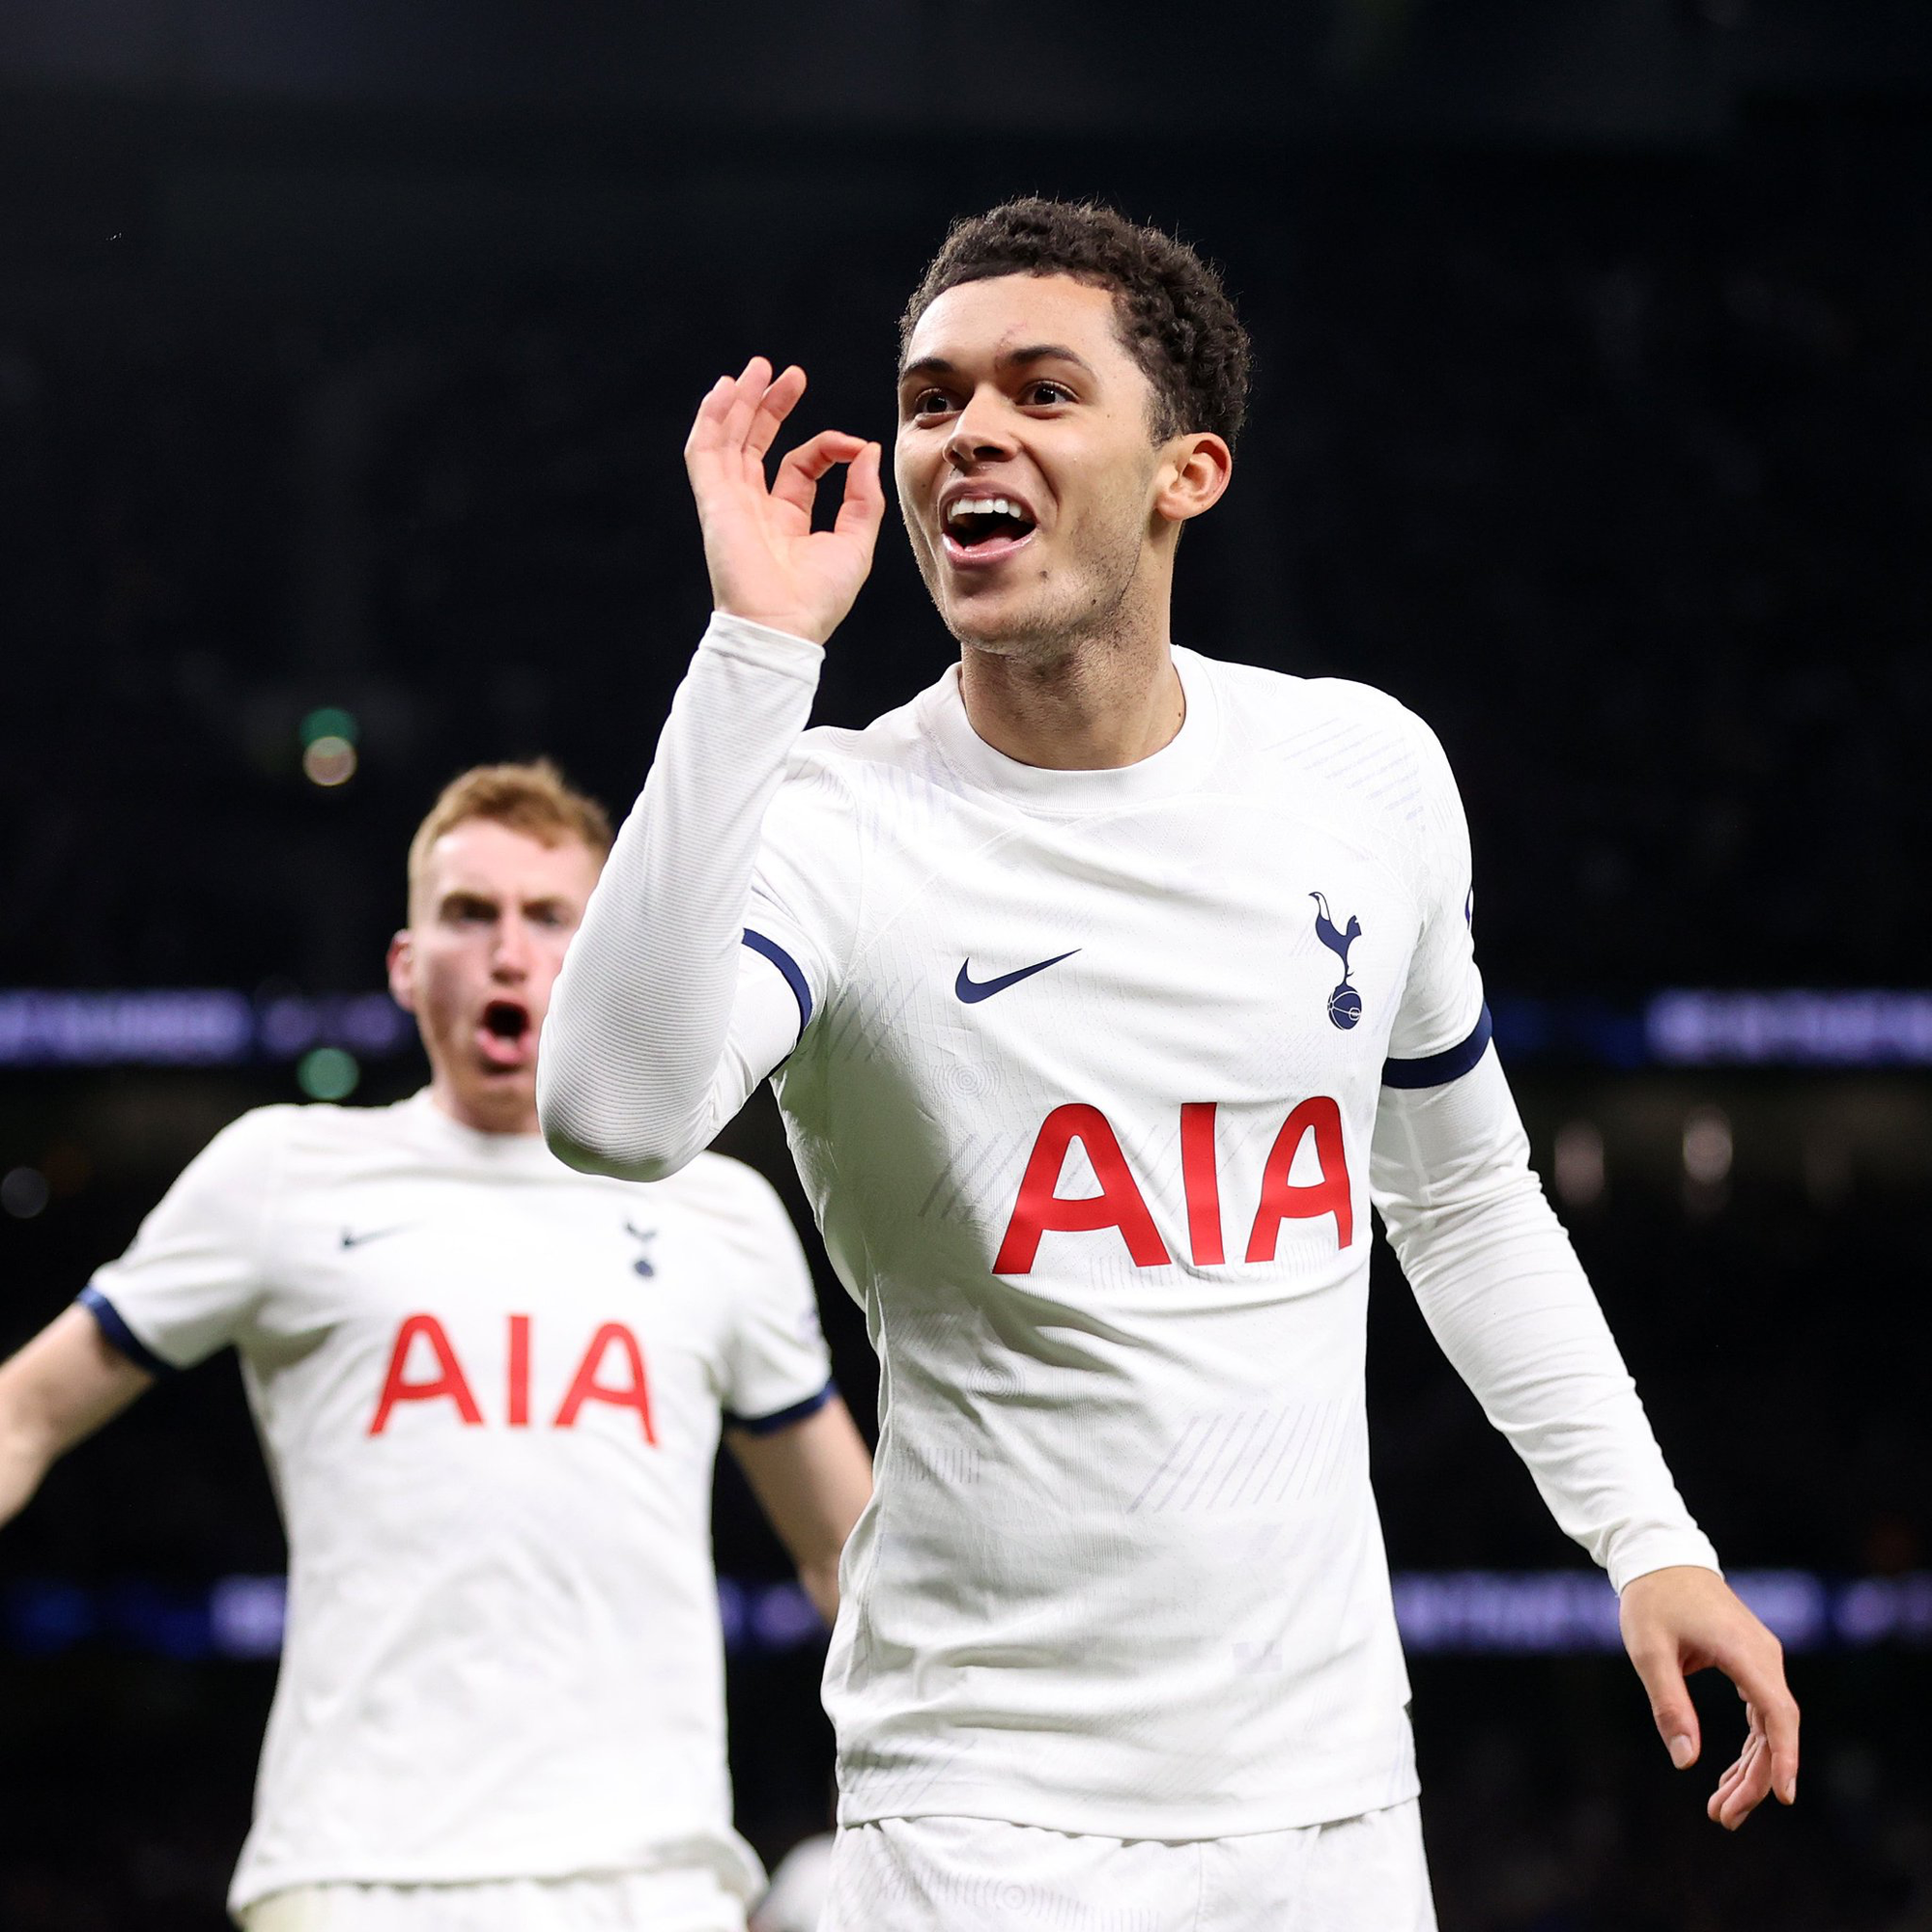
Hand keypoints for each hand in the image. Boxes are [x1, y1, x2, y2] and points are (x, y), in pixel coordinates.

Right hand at [683, 356, 885, 645]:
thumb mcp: (856, 543)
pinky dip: (712, 419)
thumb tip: (866, 450)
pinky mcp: (714, 502)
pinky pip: (705, 452)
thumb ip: (863, 496)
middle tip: (789, 373)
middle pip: (758, 444)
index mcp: (786, 520)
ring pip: (729, 440)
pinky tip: (725, 390)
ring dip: (741, 402)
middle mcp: (755, 508)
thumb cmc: (817, 599)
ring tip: (757, 368)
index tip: (854, 446)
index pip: (801, 465)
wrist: (783, 627)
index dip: (827, 447)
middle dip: (772, 406)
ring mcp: (731, 504)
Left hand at [1620, 1565, 1799, 1828]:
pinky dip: (1748, 1747)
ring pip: (1768, 1727)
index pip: (1777, 1713)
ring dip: (1750, 1769)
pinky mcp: (1752, 1662)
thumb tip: (1686, 1760)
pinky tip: (1731, 1778)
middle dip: (1755, 1779)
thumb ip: (1668, 1704)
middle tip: (1723, 1817)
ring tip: (1723, 1809)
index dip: (1784, 1757)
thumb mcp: (1648, 1651)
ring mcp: (1762, 1659)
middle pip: (1774, 1729)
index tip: (1784, 1796)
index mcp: (1743, 1651)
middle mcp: (1763, 1656)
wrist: (1661, 1556)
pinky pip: (1760, 1713)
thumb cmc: (1651, 1600)